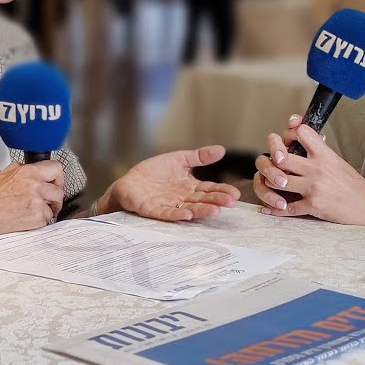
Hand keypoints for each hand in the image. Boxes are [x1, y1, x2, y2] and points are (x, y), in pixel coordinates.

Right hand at [0, 161, 65, 240]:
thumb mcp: (4, 174)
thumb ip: (23, 169)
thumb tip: (35, 168)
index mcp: (26, 172)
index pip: (56, 167)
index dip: (58, 177)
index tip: (55, 182)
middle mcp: (33, 185)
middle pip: (59, 189)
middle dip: (55, 196)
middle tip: (48, 201)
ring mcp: (36, 202)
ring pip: (55, 205)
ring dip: (48, 210)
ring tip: (33, 210)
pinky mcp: (36, 218)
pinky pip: (48, 219)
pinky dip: (40, 221)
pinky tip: (27, 218)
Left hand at [97, 145, 240, 220]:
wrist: (128, 182)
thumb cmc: (153, 173)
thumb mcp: (178, 159)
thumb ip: (198, 157)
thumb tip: (221, 149)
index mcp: (188, 187)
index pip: (208, 189)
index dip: (221, 191)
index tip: (235, 194)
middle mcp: (181, 198)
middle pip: (202, 200)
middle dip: (216, 201)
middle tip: (231, 203)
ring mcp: (168, 205)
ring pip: (188, 209)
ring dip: (202, 210)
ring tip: (215, 211)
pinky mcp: (153, 210)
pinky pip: (167, 213)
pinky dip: (177, 214)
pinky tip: (188, 214)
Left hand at [253, 120, 364, 230]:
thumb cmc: (355, 187)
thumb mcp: (339, 162)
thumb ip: (322, 152)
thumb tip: (308, 139)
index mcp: (325, 155)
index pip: (302, 133)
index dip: (289, 133)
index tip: (285, 138)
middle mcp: (318, 169)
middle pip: (281, 157)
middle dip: (271, 158)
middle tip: (270, 162)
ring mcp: (313, 188)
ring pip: (277, 181)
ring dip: (270, 183)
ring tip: (271, 183)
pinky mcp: (312, 206)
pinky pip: (286, 208)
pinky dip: (276, 210)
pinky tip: (272, 208)